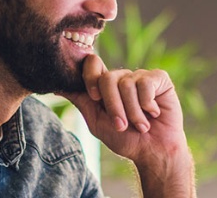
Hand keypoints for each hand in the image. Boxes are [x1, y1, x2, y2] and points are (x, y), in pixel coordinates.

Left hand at [58, 55, 194, 196]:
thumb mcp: (97, 122)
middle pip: (107, 78)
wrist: (154, 151)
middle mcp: (123, 77)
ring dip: (133, 112)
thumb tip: (57, 87)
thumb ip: (81, 101)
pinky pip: (146, 84)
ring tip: (141, 125)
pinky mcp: (159, 78)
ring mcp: (141, 76)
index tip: (95, 97)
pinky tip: (154, 113)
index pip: (92, 64)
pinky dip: (147, 104)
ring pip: (127, 84)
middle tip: (122, 126)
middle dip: (113, 107)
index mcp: (106, 86)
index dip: (90, 77)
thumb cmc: (126, 139)